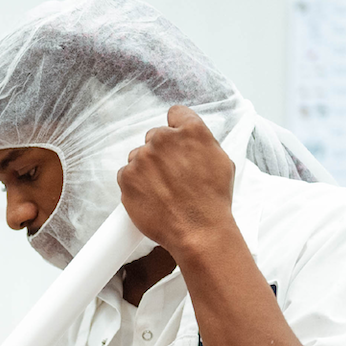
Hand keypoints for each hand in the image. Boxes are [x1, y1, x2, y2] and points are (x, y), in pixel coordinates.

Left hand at [117, 105, 236, 260]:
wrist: (197, 231)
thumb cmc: (212, 200)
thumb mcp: (220, 160)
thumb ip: (201, 142)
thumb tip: (189, 136)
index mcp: (191, 130)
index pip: (175, 114)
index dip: (176, 129)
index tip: (175, 143)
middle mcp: (164, 139)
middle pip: (154, 136)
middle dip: (160, 152)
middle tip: (170, 175)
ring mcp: (142, 158)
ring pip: (137, 156)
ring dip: (145, 168)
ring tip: (161, 190)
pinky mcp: (126, 178)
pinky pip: (125, 174)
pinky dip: (133, 184)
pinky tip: (149, 196)